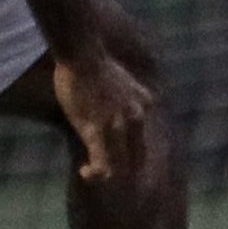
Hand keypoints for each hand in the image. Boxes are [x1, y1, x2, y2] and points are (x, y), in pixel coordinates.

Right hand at [51, 45, 153, 186]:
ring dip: (107, 174)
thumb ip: (134, 95)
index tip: (117, 156)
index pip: (145, 138)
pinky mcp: (97, 131)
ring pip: (119, 166)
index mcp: (145, 105)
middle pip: (137, 158)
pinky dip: (95, 173)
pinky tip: (85, 173)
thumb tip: (140, 99)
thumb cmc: (95, 62)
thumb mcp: (126, 79)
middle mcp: (135, 119)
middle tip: (108, 174)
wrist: (82, 53)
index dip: (133, 154)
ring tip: (92, 173)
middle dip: (126, 172)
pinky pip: (101, 163)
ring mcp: (117, 126)